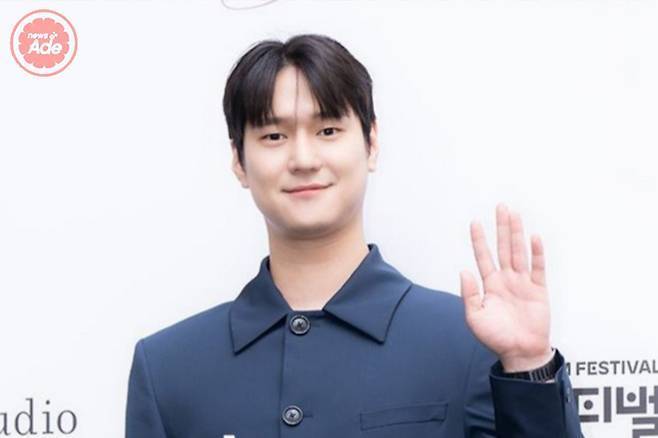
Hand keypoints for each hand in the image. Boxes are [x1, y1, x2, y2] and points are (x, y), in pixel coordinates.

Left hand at [460, 203, 552, 371]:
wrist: (520, 353)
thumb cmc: (496, 337)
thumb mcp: (475, 317)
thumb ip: (469, 294)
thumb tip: (464, 271)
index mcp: (490, 284)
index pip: (483, 256)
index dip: (479, 240)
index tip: (475, 222)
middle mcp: (506, 279)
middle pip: (504, 247)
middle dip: (502, 228)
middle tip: (501, 207)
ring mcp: (523, 283)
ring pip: (519, 252)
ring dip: (517, 234)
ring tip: (515, 215)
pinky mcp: (538, 290)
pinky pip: (538, 268)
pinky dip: (536, 254)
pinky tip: (534, 238)